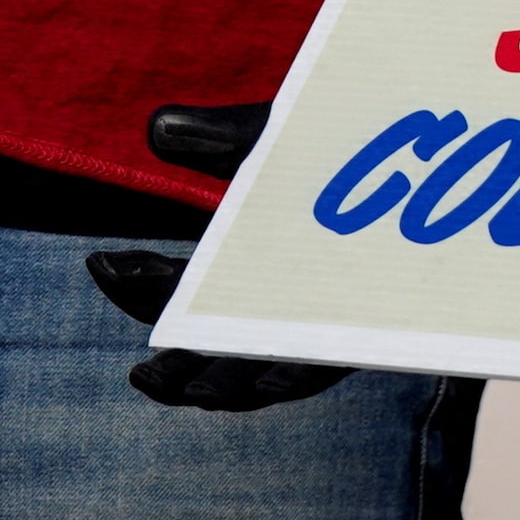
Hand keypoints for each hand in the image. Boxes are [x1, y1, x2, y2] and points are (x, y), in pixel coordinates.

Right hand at [84, 98, 356, 409]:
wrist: (420, 143)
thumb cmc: (336, 146)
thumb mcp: (274, 142)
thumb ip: (219, 141)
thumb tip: (157, 127)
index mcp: (236, 272)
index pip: (173, 296)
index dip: (135, 286)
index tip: (100, 262)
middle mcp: (271, 309)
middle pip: (209, 360)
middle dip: (174, 374)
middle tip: (142, 373)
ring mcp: (317, 324)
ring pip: (265, 380)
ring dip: (230, 391)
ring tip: (197, 391)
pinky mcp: (367, 328)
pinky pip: (330, 364)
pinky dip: (297, 376)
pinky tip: (272, 379)